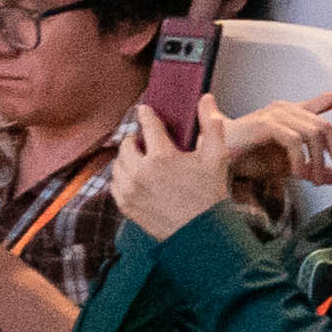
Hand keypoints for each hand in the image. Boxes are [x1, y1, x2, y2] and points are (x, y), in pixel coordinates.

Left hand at [104, 111, 241, 241]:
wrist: (201, 233)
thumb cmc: (210, 195)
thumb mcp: (216, 157)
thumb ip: (211, 124)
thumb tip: (206, 98)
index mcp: (161, 157)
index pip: (147, 125)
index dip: (145, 114)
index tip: (144, 109)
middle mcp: (140, 172)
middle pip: (127, 144)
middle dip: (135, 138)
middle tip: (144, 139)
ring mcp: (130, 191)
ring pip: (117, 164)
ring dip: (126, 158)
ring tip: (139, 158)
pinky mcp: (126, 206)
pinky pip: (115, 184)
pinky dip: (121, 177)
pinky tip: (133, 177)